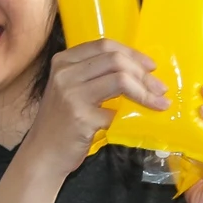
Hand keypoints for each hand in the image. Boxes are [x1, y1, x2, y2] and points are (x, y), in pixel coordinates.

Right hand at [0, 39, 166, 202]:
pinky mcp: (81, 117)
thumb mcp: (71, 90)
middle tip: (160, 88)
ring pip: (120, 79)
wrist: (42, 155)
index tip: (151, 66)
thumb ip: (95, 77)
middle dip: (143, 73)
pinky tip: (141, 121)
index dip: (132, 54)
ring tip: (160, 102)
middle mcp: (65, 73)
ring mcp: (71, 94)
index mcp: (63, 61)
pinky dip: (133, 115)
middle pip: (115, 59)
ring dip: (145, 91)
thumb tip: (138, 72)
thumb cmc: (61, 124)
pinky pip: (117, 111)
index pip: (104, 46)